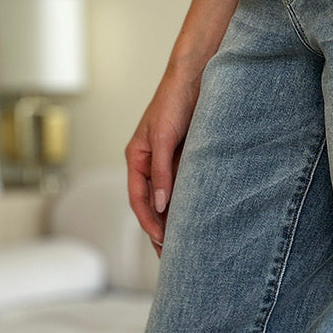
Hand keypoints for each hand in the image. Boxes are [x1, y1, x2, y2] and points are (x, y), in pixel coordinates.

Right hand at [125, 70, 201, 255]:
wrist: (195, 77)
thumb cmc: (173, 101)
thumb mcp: (162, 138)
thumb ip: (161, 172)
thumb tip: (159, 205)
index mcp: (136, 158)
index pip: (138, 198)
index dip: (148, 221)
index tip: (160, 241)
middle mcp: (150, 163)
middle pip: (151, 203)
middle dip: (158, 229)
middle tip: (169, 255)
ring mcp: (167, 162)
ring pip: (166, 198)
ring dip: (172, 220)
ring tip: (183, 244)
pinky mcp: (185, 158)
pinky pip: (183, 187)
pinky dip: (186, 204)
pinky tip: (196, 218)